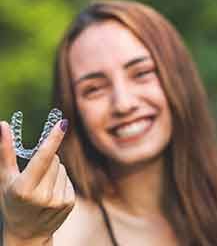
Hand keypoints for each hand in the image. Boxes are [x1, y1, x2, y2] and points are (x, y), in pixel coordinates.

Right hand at [0, 120, 74, 240]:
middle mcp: (43, 196)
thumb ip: (5, 151)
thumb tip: (3, 125)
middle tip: (35, 175)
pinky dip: (60, 181)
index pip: (42, 157)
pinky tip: (51, 193)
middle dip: (46, 160)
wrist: (26, 234)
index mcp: (24, 189)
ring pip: (62, 168)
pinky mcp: (69, 203)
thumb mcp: (5, 178)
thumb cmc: (11, 202)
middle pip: (54, 159)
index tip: (63, 123)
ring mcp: (58, 201)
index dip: (53, 139)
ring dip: (53, 171)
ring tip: (42, 186)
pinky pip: (68, 179)